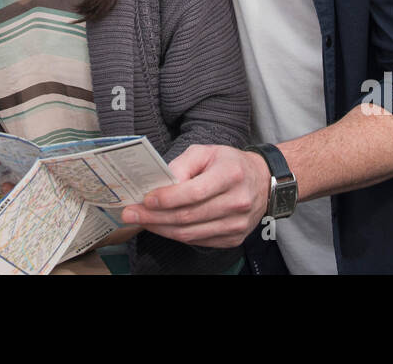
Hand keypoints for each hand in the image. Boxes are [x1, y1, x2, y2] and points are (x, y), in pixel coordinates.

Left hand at [120, 144, 271, 247]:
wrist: (262, 181)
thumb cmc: (229, 163)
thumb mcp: (206, 151)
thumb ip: (183, 163)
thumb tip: (162, 182)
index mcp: (231, 175)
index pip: (194, 192)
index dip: (167, 198)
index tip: (145, 199)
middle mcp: (237, 202)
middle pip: (188, 216)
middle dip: (154, 217)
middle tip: (131, 213)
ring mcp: (237, 224)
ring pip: (190, 233)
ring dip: (161, 229)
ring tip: (141, 221)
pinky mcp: (234, 238)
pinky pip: (198, 241)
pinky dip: (176, 235)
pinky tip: (162, 227)